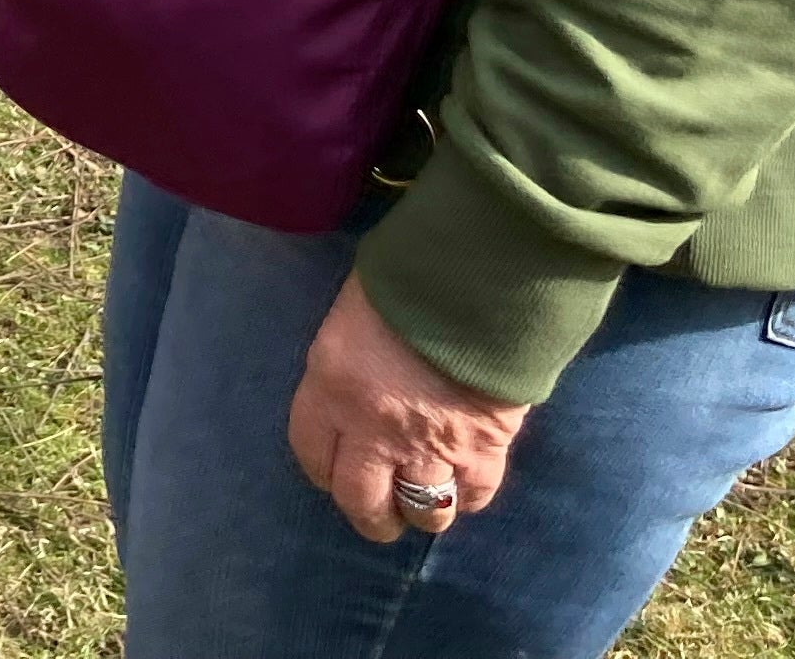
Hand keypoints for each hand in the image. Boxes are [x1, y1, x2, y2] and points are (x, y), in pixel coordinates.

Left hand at [285, 274, 529, 542]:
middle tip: (381, 513)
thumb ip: (347, 364)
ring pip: (422, 511)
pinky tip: (467, 483)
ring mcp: (430, 445)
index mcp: (331, 387)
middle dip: (370, 515)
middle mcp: (373, 428)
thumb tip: (354, 390)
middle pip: (362, 502)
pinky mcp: (482, 449)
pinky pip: (474, 495)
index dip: (323, 470)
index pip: (311, 454)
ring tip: (425, 503)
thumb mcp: (351, 316)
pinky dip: (470, 495)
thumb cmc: (404, 280)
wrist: (477, 279)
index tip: (334, 473)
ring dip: (422, 512)